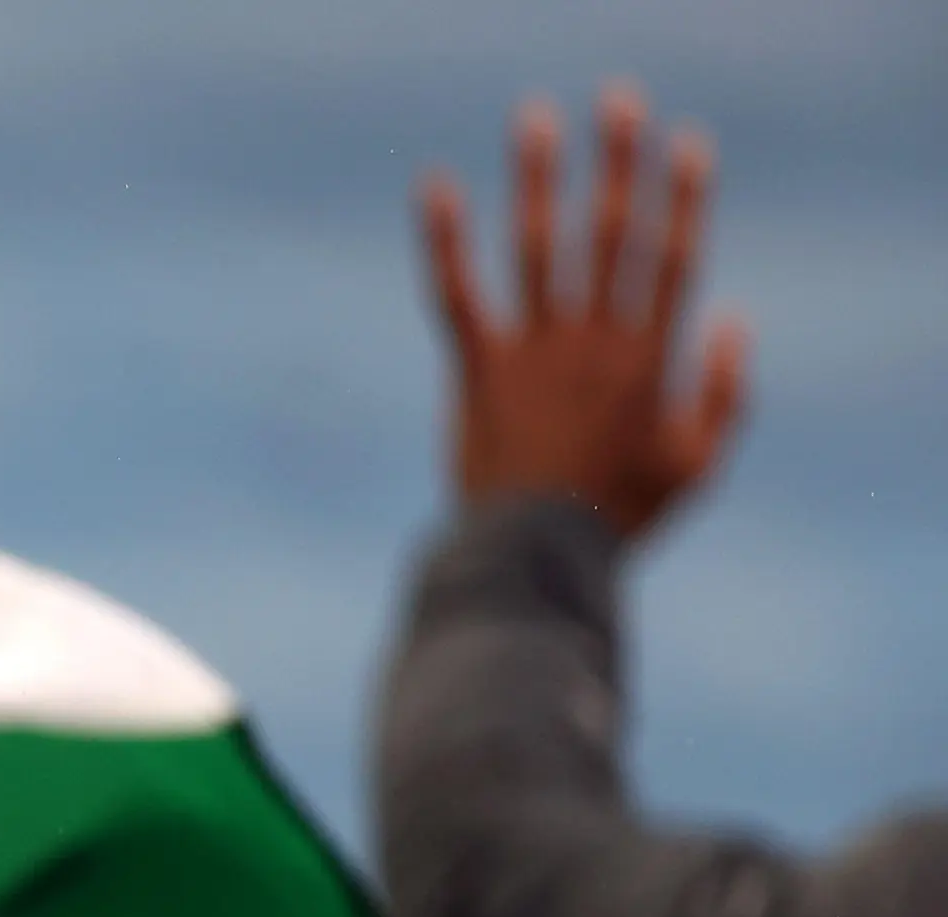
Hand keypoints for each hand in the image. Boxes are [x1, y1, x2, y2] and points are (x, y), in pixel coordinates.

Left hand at [419, 83, 747, 539]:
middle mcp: (595, 343)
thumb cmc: (619, 518)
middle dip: (617, 164)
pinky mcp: (478, 371)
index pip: (673, 258)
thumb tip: (735, 319)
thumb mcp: (697, 465)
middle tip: (618, 101)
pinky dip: (442, 241)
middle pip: (611, 235)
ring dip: (537, 179)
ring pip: (538, 247)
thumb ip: (726, 392)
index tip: (685, 145)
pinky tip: (434, 188)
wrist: (535, 561)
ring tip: (535, 119)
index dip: (681, 197)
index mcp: (652, 358)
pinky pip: (456, 294)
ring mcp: (535, 353)